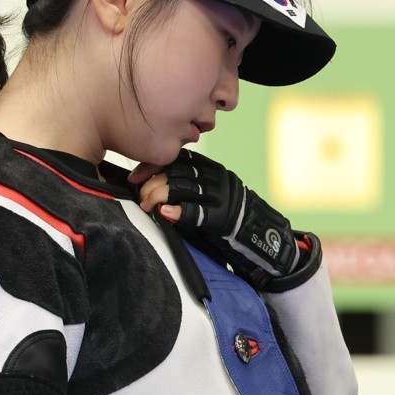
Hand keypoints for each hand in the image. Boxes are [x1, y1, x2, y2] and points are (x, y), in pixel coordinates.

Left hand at [130, 150, 302, 283]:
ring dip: (159, 196)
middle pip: (177, 172)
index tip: (135, 177)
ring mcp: (221, 196)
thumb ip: (184, 188)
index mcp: (210, 169)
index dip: (153, 166)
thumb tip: (148, 188)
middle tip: (139, 197)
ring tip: (146, 206)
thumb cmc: (225, 217)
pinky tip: (165, 213)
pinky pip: (198, 213)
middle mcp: (216, 178)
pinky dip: (179, 212)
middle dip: (152, 183)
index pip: (177, 159)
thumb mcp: (206, 195)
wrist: (259, 234)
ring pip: (184, 188)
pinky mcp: (223, 217)